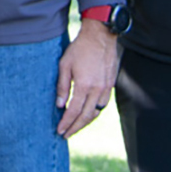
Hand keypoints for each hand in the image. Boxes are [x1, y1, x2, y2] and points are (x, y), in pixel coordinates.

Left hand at [54, 19, 120, 137]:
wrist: (100, 36)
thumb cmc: (80, 49)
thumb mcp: (64, 65)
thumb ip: (62, 87)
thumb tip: (60, 105)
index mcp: (84, 86)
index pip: (74, 111)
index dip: (66, 123)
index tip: (60, 131)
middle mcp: (97, 90)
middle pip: (86, 116)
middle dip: (75, 127)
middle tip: (66, 134)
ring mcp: (106, 88)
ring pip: (96, 112)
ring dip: (86, 122)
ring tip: (76, 127)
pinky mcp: (111, 84)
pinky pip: (103, 104)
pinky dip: (95, 112)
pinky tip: (88, 113)